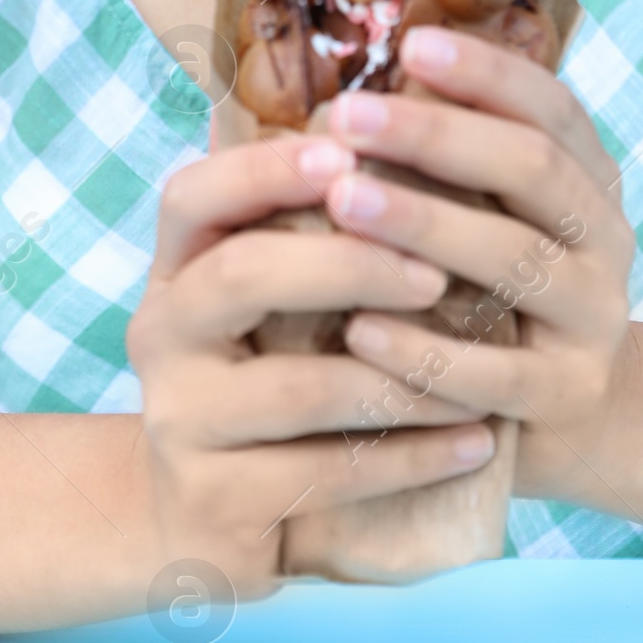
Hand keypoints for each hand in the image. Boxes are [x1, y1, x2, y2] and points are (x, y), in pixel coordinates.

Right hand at [126, 130, 498, 597]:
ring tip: (480, 375)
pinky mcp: (214, 502)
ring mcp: (180, 423)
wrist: (197, 518)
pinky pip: (326, 476)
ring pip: (297, 388)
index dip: (265, 170)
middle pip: (241, 276)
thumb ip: (315, 231)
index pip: (194, 195)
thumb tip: (417, 123)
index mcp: (178, 267)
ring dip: (405, 378)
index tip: (347, 154)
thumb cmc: (267, 377)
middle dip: (351, 265)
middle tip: (439, 272)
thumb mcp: (274, 302)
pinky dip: (412, 458)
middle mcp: (162, 335)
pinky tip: (475, 445)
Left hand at [315, 23, 639, 515]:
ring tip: (341, 200)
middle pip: (533, 170)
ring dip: (425, 224)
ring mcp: (594, 321)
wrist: (567, 417)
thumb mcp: (498, 217)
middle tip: (346, 115)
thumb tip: (356, 84)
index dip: (487, 73)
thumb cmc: (496, 292)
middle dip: (437, 136)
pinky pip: (494, 373)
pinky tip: (357, 328)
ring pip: (516, 261)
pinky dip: (424, 350)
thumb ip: (456, 161)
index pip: (552, 108)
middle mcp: (607, 242)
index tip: (409, 46)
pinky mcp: (565, 396)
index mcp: (592, 182)